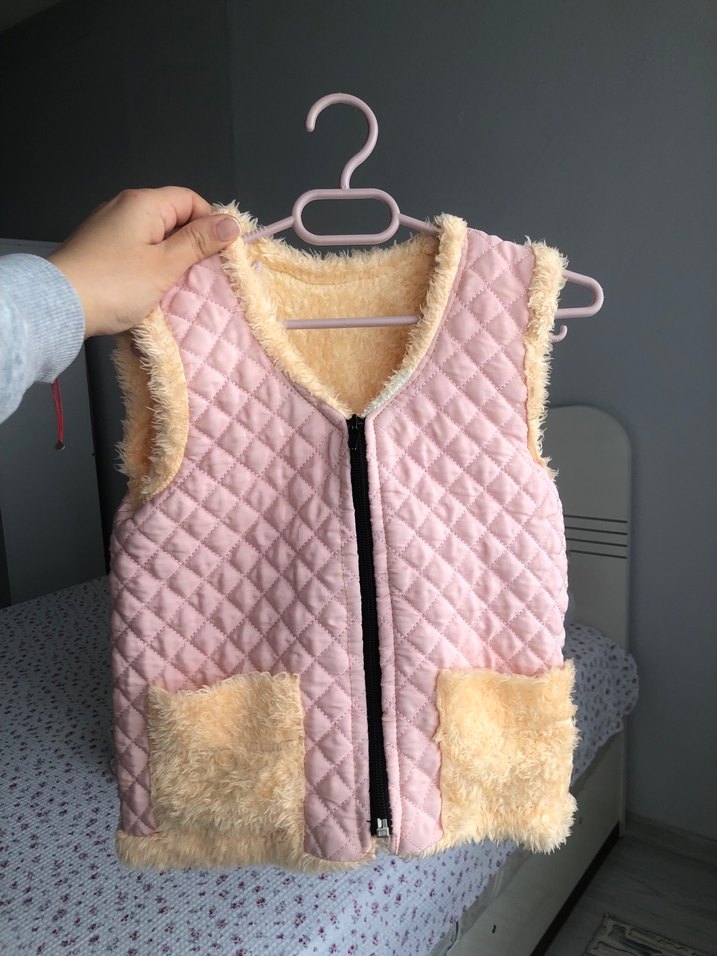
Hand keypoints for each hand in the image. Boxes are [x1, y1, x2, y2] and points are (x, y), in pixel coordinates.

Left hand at [47, 186, 239, 338]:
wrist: (59, 306)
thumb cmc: (115, 285)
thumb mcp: (166, 264)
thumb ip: (199, 242)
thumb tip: (232, 223)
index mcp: (144, 203)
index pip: (191, 200)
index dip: (211, 224)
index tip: (220, 255)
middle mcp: (124, 207)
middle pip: (173, 217)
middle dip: (191, 244)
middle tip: (201, 275)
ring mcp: (108, 227)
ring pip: (154, 235)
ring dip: (170, 258)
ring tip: (177, 285)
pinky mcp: (98, 247)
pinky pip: (135, 248)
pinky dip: (149, 264)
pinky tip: (151, 287)